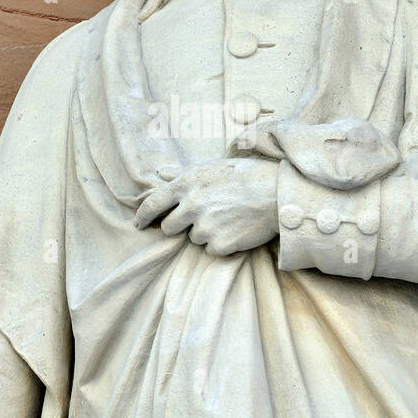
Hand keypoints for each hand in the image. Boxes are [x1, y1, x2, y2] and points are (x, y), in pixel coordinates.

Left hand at [134, 157, 278, 254]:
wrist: (278, 193)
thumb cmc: (246, 175)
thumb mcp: (212, 167)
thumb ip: (182, 173)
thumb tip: (159, 172)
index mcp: (186, 184)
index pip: (152, 204)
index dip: (142, 216)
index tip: (139, 223)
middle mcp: (192, 205)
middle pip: (169, 227)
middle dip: (180, 225)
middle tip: (201, 217)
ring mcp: (205, 227)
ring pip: (193, 238)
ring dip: (205, 232)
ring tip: (227, 217)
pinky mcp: (220, 244)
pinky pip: (212, 249)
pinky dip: (221, 243)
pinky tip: (236, 229)